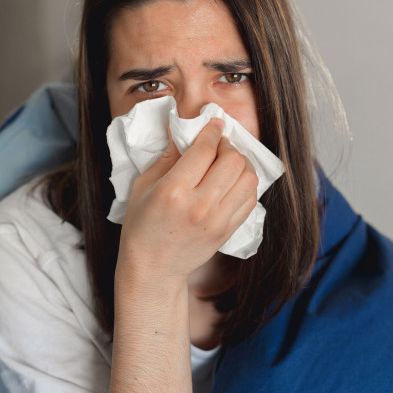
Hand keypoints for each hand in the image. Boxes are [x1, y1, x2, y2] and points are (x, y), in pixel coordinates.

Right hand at [115, 118, 258, 295]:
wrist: (153, 268)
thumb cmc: (142, 225)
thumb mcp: (143, 185)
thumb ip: (168, 156)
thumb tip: (184, 128)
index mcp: (173, 191)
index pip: (205, 150)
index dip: (212, 131)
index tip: (213, 124)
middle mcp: (200, 205)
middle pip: (233, 161)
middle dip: (227, 145)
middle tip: (218, 145)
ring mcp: (218, 220)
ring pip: (248, 178)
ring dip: (241, 163)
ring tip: (227, 162)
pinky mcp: (228, 230)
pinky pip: (250, 198)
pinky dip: (246, 183)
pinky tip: (232, 181)